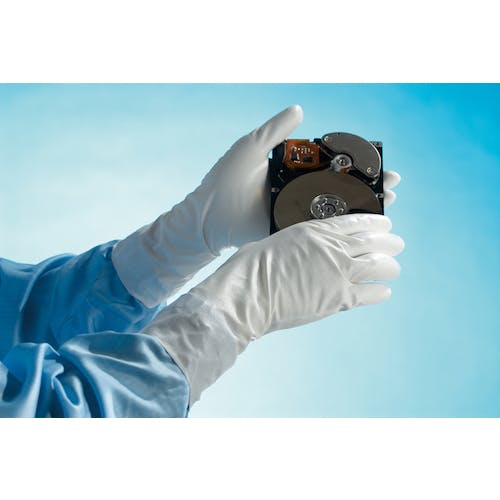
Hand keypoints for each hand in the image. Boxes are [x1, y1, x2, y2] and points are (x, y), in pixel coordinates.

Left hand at [113, 105, 401, 307]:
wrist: (207, 214)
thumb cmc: (225, 178)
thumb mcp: (251, 147)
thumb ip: (276, 130)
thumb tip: (300, 109)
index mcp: (291, 170)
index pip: (330, 163)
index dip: (354, 162)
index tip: (377, 159)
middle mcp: (297, 190)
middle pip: (339, 186)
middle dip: (367, 185)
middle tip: (393, 184)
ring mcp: (295, 211)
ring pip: (334, 208)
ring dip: (361, 206)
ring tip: (387, 203)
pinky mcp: (290, 230)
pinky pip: (318, 227)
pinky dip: (340, 225)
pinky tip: (361, 224)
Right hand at [145, 213, 403, 403]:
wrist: (247, 296)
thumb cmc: (250, 268)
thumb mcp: (276, 242)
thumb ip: (298, 244)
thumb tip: (304, 250)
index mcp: (315, 230)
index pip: (355, 221)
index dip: (374, 222)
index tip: (385, 223)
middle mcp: (332, 248)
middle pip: (371, 241)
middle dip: (388, 242)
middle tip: (397, 244)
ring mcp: (338, 273)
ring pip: (377, 266)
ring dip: (389, 266)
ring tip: (394, 267)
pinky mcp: (337, 299)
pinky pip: (369, 293)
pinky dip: (379, 292)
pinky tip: (385, 291)